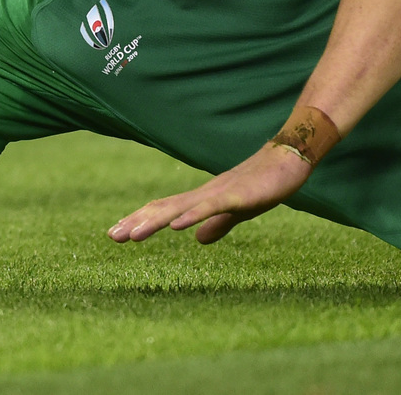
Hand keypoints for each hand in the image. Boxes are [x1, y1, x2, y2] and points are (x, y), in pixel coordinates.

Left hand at [108, 142, 312, 244]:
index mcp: (202, 199)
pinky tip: (177, 226)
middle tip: (111, 236)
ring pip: (180, 209)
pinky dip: (192, 216)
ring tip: (132, 235)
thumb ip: (218, 224)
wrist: (289, 159)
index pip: (164, 210)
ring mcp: (218, 193)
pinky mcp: (237, 195)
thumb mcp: (237, 211)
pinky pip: (211, 207)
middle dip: (137, 222)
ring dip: (155, 222)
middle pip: (164, 209)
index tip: (117, 233)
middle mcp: (203, 194)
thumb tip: (198, 240)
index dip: (140, 220)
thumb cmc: (264, 183)